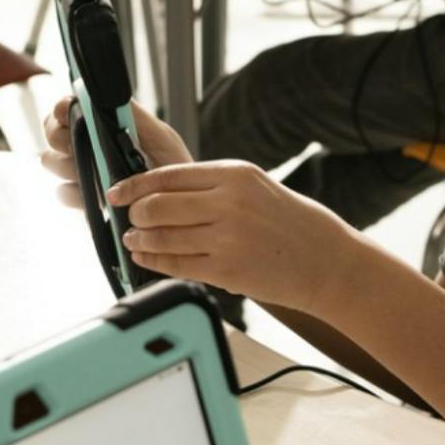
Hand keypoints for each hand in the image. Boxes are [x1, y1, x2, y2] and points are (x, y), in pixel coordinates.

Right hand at [41, 96, 192, 208]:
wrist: (178, 200)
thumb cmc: (172, 165)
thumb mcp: (160, 135)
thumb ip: (134, 115)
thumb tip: (105, 97)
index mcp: (103, 124)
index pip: (68, 108)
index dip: (63, 108)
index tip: (68, 113)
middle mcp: (88, 145)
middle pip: (52, 133)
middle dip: (62, 137)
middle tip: (83, 146)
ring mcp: (82, 171)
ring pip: (52, 161)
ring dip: (71, 165)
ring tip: (100, 172)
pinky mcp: (81, 199)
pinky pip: (63, 192)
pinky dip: (79, 193)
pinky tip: (100, 195)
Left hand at [106, 159, 349, 312]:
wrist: (327, 260)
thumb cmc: (292, 223)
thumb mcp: (256, 188)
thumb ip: (212, 187)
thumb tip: (159, 191)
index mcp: (236, 174)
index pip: (168, 175)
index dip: (134, 185)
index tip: (117, 192)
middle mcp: (230, 202)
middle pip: (156, 205)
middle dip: (134, 213)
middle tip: (130, 218)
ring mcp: (227, 238)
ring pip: (160, 235)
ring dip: (139, 238)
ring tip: (134, 239)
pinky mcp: (226, 270)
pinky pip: (174, 264)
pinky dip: (153, 260)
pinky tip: (147, 256)